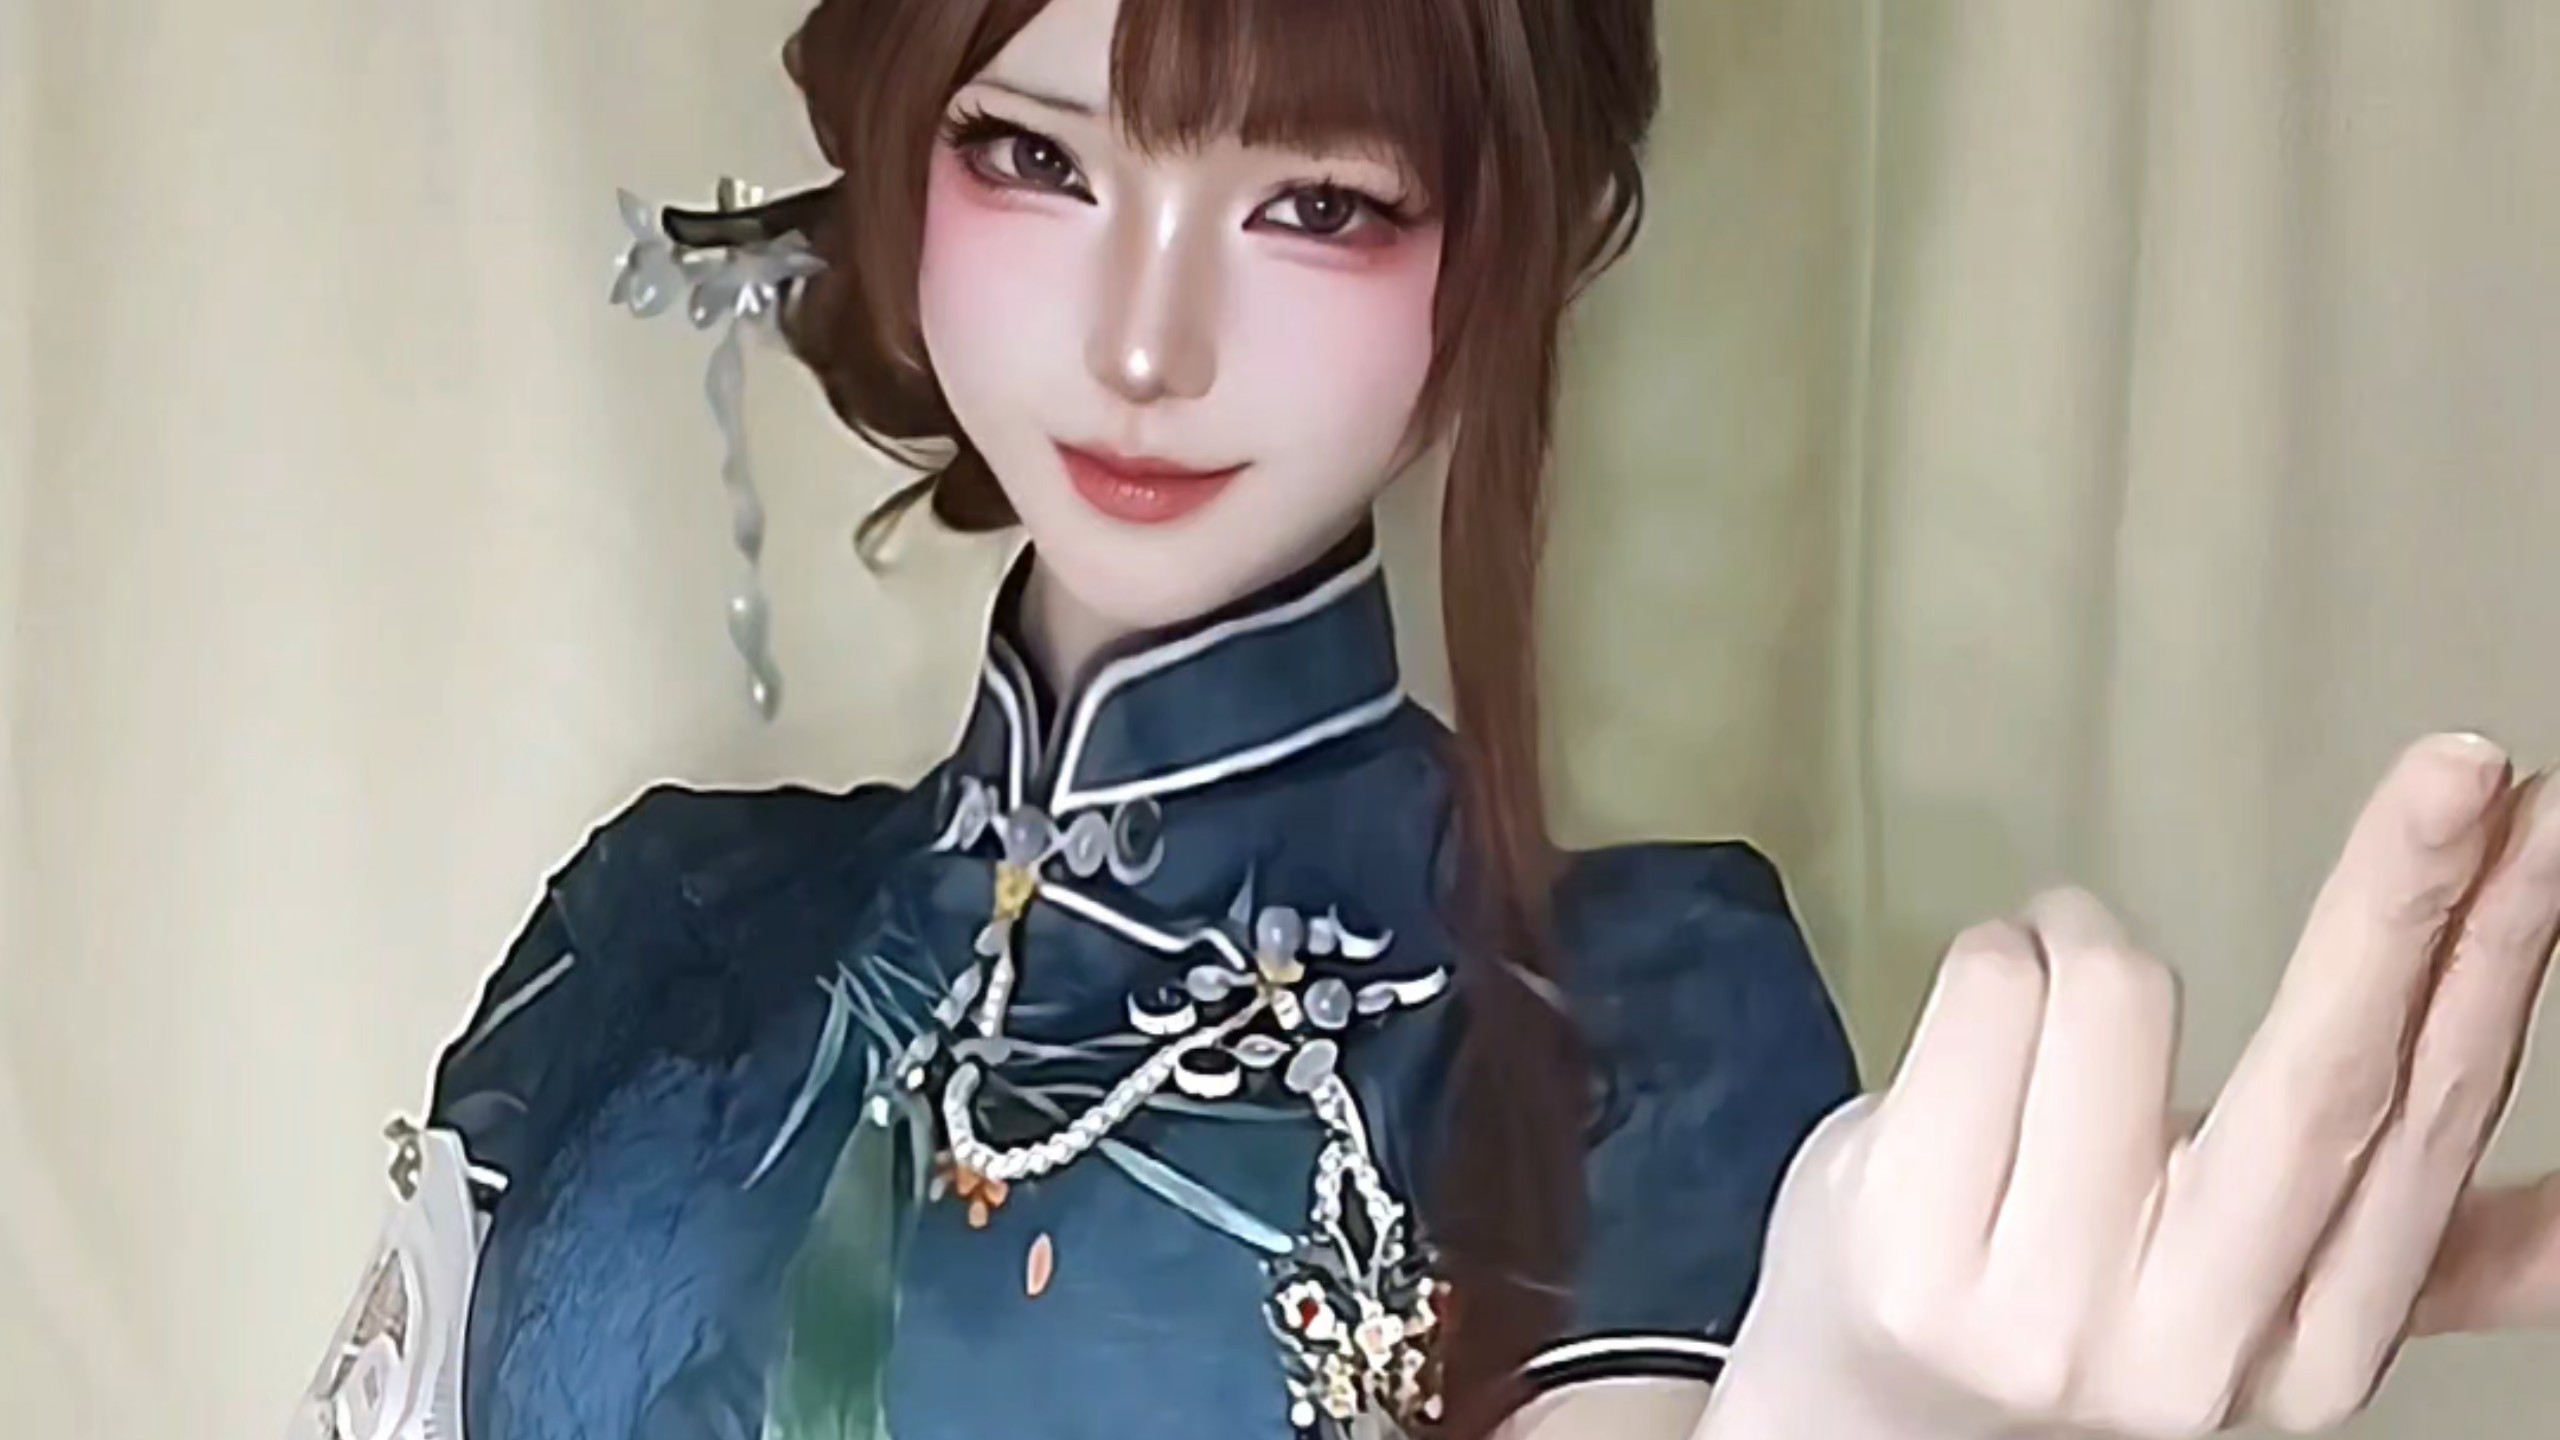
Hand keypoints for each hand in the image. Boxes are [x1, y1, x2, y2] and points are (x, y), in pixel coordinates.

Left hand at [1711, 734, 2559, 1439]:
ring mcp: (2038, 1307)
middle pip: (2322, 1078)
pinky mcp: (1904, 1244)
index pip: (2425, 1124)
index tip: (2543, 825)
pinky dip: (1997, 955)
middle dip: (2403, 898)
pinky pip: (1989, 988)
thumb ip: (2413, 1257)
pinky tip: (1981, 1034)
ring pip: (2116, 991)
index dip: (2495, 963)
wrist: (1866, 1415)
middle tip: (2461, 766)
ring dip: (2086, 935)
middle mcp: (2189, 1348)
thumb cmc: (2061, 1312)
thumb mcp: (2247, 1310)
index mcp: (2311, 1356)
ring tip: (2049, 1008)